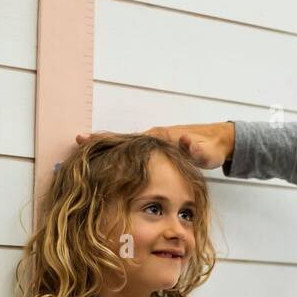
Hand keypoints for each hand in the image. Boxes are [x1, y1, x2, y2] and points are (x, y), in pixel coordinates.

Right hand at [75, 122, 234, 169]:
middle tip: (77, 142)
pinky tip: (110, 160)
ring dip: (108, 148)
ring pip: (126, 145)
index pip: (128, 138)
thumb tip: (184, 140)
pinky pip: (135, 151)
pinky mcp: (157, 150)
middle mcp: (153, 136)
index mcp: (158, 136)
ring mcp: (154, 143)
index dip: (108, 140)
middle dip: (100, 141)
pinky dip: (121, 153)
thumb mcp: (205, 151)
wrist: (219, 142)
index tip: (87, 138)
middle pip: (122, 139)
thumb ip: (194, 148)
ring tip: (86, 152)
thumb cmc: (211, 148)